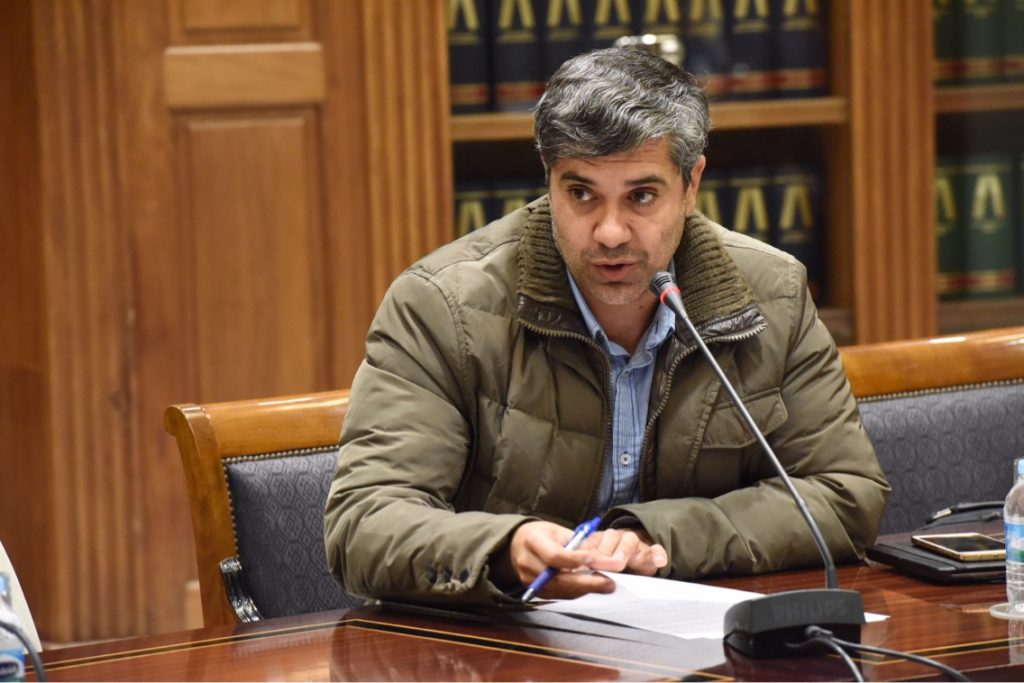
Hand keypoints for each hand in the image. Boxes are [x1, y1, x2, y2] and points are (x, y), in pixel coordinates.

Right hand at [493, 521, 666, 599]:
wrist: (516, 546)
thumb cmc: (541, 535)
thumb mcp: (557, 531)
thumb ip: (578, 544)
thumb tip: (604, 558)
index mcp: (532, 541)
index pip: (555, 556)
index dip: (576, 560)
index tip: (595, 559)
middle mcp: (528, 563)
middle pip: (559, 578)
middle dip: (587, 582)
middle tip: (609, 583)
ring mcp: (529, 580)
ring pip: (561, 590)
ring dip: (585, 589)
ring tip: (605, 585)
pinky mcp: (535, 591)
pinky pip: (558, 595)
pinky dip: (576, 591)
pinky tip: (590, 586)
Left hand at [588, 527, 667, 576]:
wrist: (634, 553)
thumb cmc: (610, 561)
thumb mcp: (595, 562)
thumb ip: (586, 565)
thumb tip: (574, 573)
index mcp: (599, 539)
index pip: (593, 542)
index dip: (589, 553)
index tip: (585, 563)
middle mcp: (617, 538)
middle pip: (611, 539)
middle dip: (605, 552)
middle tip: (598, 564)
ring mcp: (635, 543)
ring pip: (630, 541)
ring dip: (625, 552)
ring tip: (620, 564)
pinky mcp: (650, 551)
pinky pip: (656, 549)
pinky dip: (658, 555)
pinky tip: (659, 561)